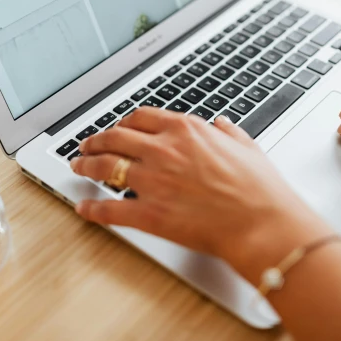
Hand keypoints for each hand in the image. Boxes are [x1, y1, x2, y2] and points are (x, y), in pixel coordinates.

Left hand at [69, 109, 328, 282]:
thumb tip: (221, 124)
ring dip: (87, 165)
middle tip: (86, 145)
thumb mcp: (247, 145)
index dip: (122, 123)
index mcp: (186, 130)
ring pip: (105, 166)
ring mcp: (153, 181)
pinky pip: (110, 208)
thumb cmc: (259, 189)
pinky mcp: (149, 214)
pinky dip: (92, 209)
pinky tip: (84, 208)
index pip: (140, 118)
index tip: (117, 128)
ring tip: (78, 167)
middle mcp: (163, 150)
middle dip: (95, 140)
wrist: (262, 222)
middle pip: (115, 138)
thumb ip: (228, 131)